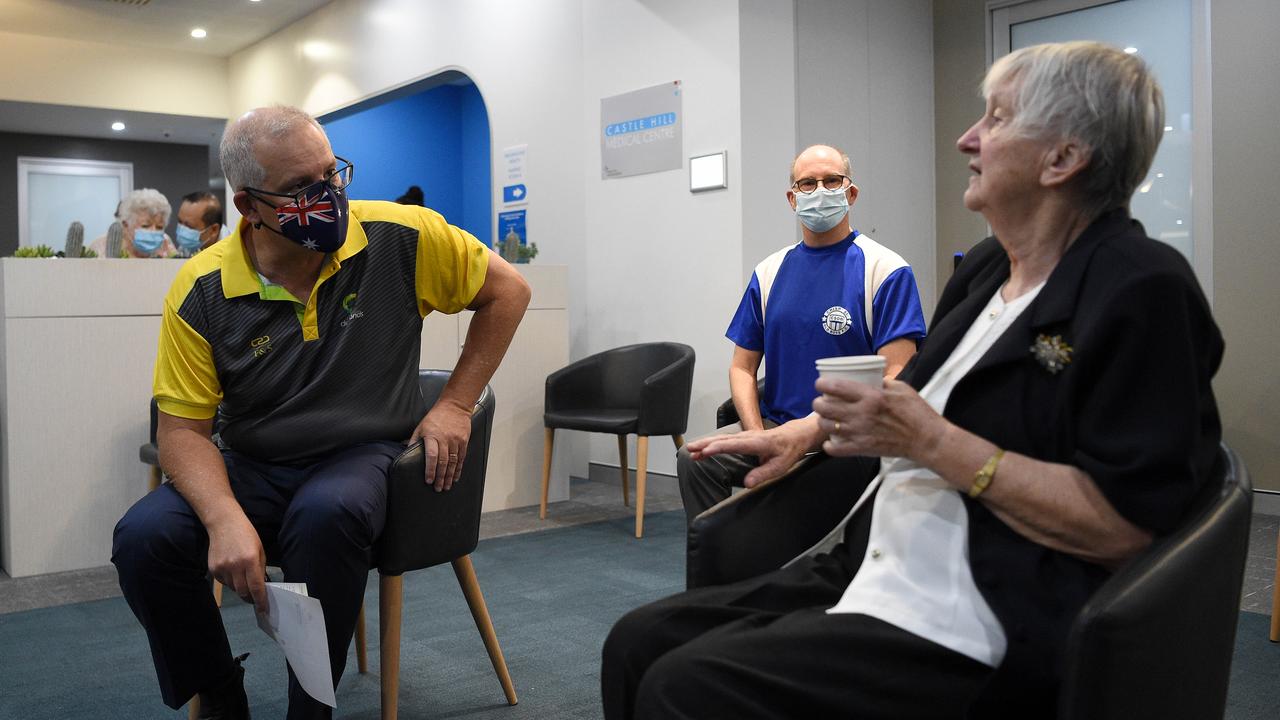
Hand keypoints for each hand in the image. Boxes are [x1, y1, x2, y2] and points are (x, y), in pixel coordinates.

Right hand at [206, 512, 267, 611]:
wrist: (223, 523)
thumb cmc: (246, 534)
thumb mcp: (260, 549)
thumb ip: (260, 569)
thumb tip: (261, 586)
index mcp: (250, 560)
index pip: (256, 587)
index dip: (261, 601)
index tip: (264, 610)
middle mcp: (235, 566)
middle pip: (243, 592)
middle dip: (250, 598)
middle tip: (255, 599)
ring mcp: (222, 568)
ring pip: (233, 588)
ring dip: (240, 588)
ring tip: (243, 579)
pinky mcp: (213, 569)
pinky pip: (224, 583)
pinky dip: (230, 582)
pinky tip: (233, 572)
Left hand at [408, 400, 472, 490]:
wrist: (455, 405)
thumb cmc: (436, 416)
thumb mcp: (421, 426)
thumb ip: (414, 440)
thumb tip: (405, 452)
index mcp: (432, 436)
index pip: (431, 456)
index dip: (430, 470)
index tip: (428, 480)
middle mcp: (445, 439)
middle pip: (443, 462)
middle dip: (440, 477)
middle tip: (438, 488)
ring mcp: (456, 440)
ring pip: (453, 462)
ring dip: (449, 476)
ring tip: (446, 486)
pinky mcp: (464, 441)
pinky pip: (461, 458)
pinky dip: (458, 468)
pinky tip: (455, 476)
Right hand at [686, 417, 820, 487]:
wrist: (795, 435)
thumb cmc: (788, 450)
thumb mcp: (781, 466)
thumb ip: (763, 474)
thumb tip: (748, 483)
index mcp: (757, 442)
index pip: (733, 444)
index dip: (717, 448)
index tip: (704, 452)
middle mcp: (748, 436)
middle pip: (722, 439)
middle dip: (705, 444)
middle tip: (690, 449)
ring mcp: (744, 436)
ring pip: (721, 438)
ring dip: (705, 443)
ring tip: (690, 450)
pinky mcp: (742, 438)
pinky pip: (724, 440)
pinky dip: (711, 443)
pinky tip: (702, 448)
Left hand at [812, 377, 945, 460]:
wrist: (926, 440)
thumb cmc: (917, 411)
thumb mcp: (901, 388)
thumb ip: (882, 382)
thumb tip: (871, 377)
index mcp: (871, 396)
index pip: (835, 386)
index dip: (822, 384)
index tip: (820, 384)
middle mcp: (861, 413)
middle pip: (825, 407)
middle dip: (818, 403)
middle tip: (821, 402)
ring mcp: (860, 433)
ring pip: (826, 426)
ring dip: (823, 421)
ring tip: (827, 419)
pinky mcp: (862, 449)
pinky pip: (836, 449)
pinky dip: (830, 445)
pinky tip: (831, 441)